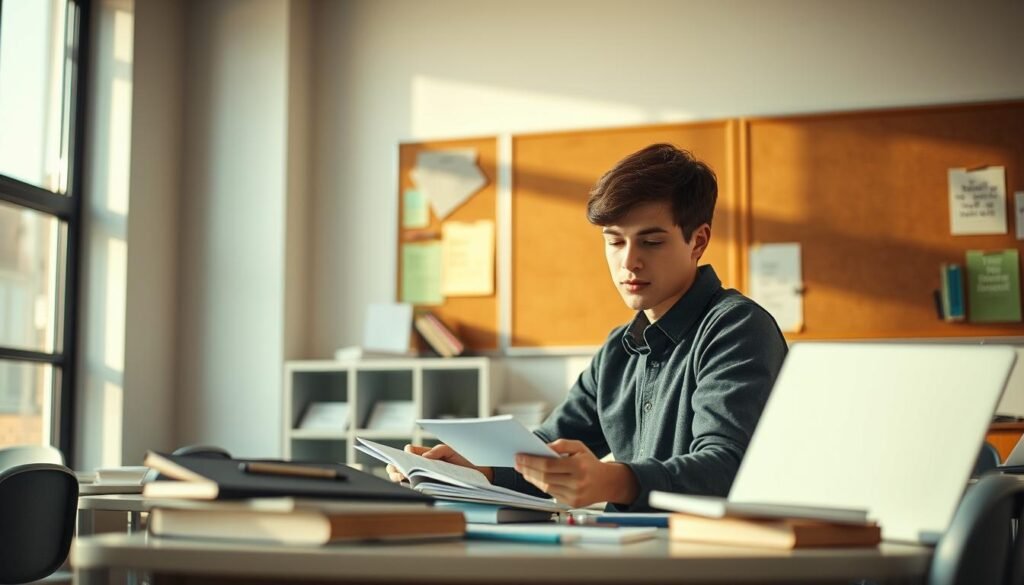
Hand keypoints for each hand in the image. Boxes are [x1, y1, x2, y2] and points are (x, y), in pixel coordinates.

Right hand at [386, 443, 493, 482]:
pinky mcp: (429, 488)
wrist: (476, 474)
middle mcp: (422, 467)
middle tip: (397, 469)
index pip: (407, 452)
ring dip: (400, 477)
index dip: (402, 454)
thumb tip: (425, 457)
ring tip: (402, 476)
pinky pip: (416, 488)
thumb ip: (437, 451)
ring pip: (405, 479)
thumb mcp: (450, 450)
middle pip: (400, 467)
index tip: (404, 455)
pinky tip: (412, 483)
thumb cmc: (462, 461)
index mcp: (424, 455)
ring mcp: (424, 478)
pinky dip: (412, 486)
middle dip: (395, 467)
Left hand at [514, 439, 638, 507]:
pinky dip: (541, 485)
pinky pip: (552, 493)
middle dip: (528, 469)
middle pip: (545, 477)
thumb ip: (561, 444)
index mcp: (579, 466)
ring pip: (546, 487)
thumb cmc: (590, 463)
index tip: (519, 457)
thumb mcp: (579, 447)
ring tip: (523, 470)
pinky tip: (535, 478)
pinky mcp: (572, 503)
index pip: (548, 464)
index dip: (531, 461)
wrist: (608, 483)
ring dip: (532, 478)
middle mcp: (577, 482)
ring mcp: (575, 495)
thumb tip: (542, 448)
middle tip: (517, 463)